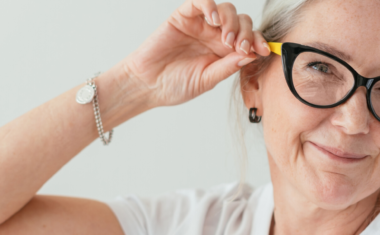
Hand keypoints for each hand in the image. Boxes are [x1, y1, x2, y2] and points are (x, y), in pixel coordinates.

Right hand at [123, 0, 269, 106]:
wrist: (148, 85)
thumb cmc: (175, 86)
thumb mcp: (207, 80)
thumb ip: (227, 67)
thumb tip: (252, 55)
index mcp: (223, 54)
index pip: (248, 40)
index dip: (258, 42)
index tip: (264, 50)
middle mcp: (215, 37)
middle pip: (241, 22)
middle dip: (246, 33)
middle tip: (239, 47)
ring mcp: (200, 25)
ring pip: (226, 10)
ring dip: (231, 22)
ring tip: (225, 38)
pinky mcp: (184, 16)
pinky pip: (200, 2)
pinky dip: (210, 5)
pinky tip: (213, 19)